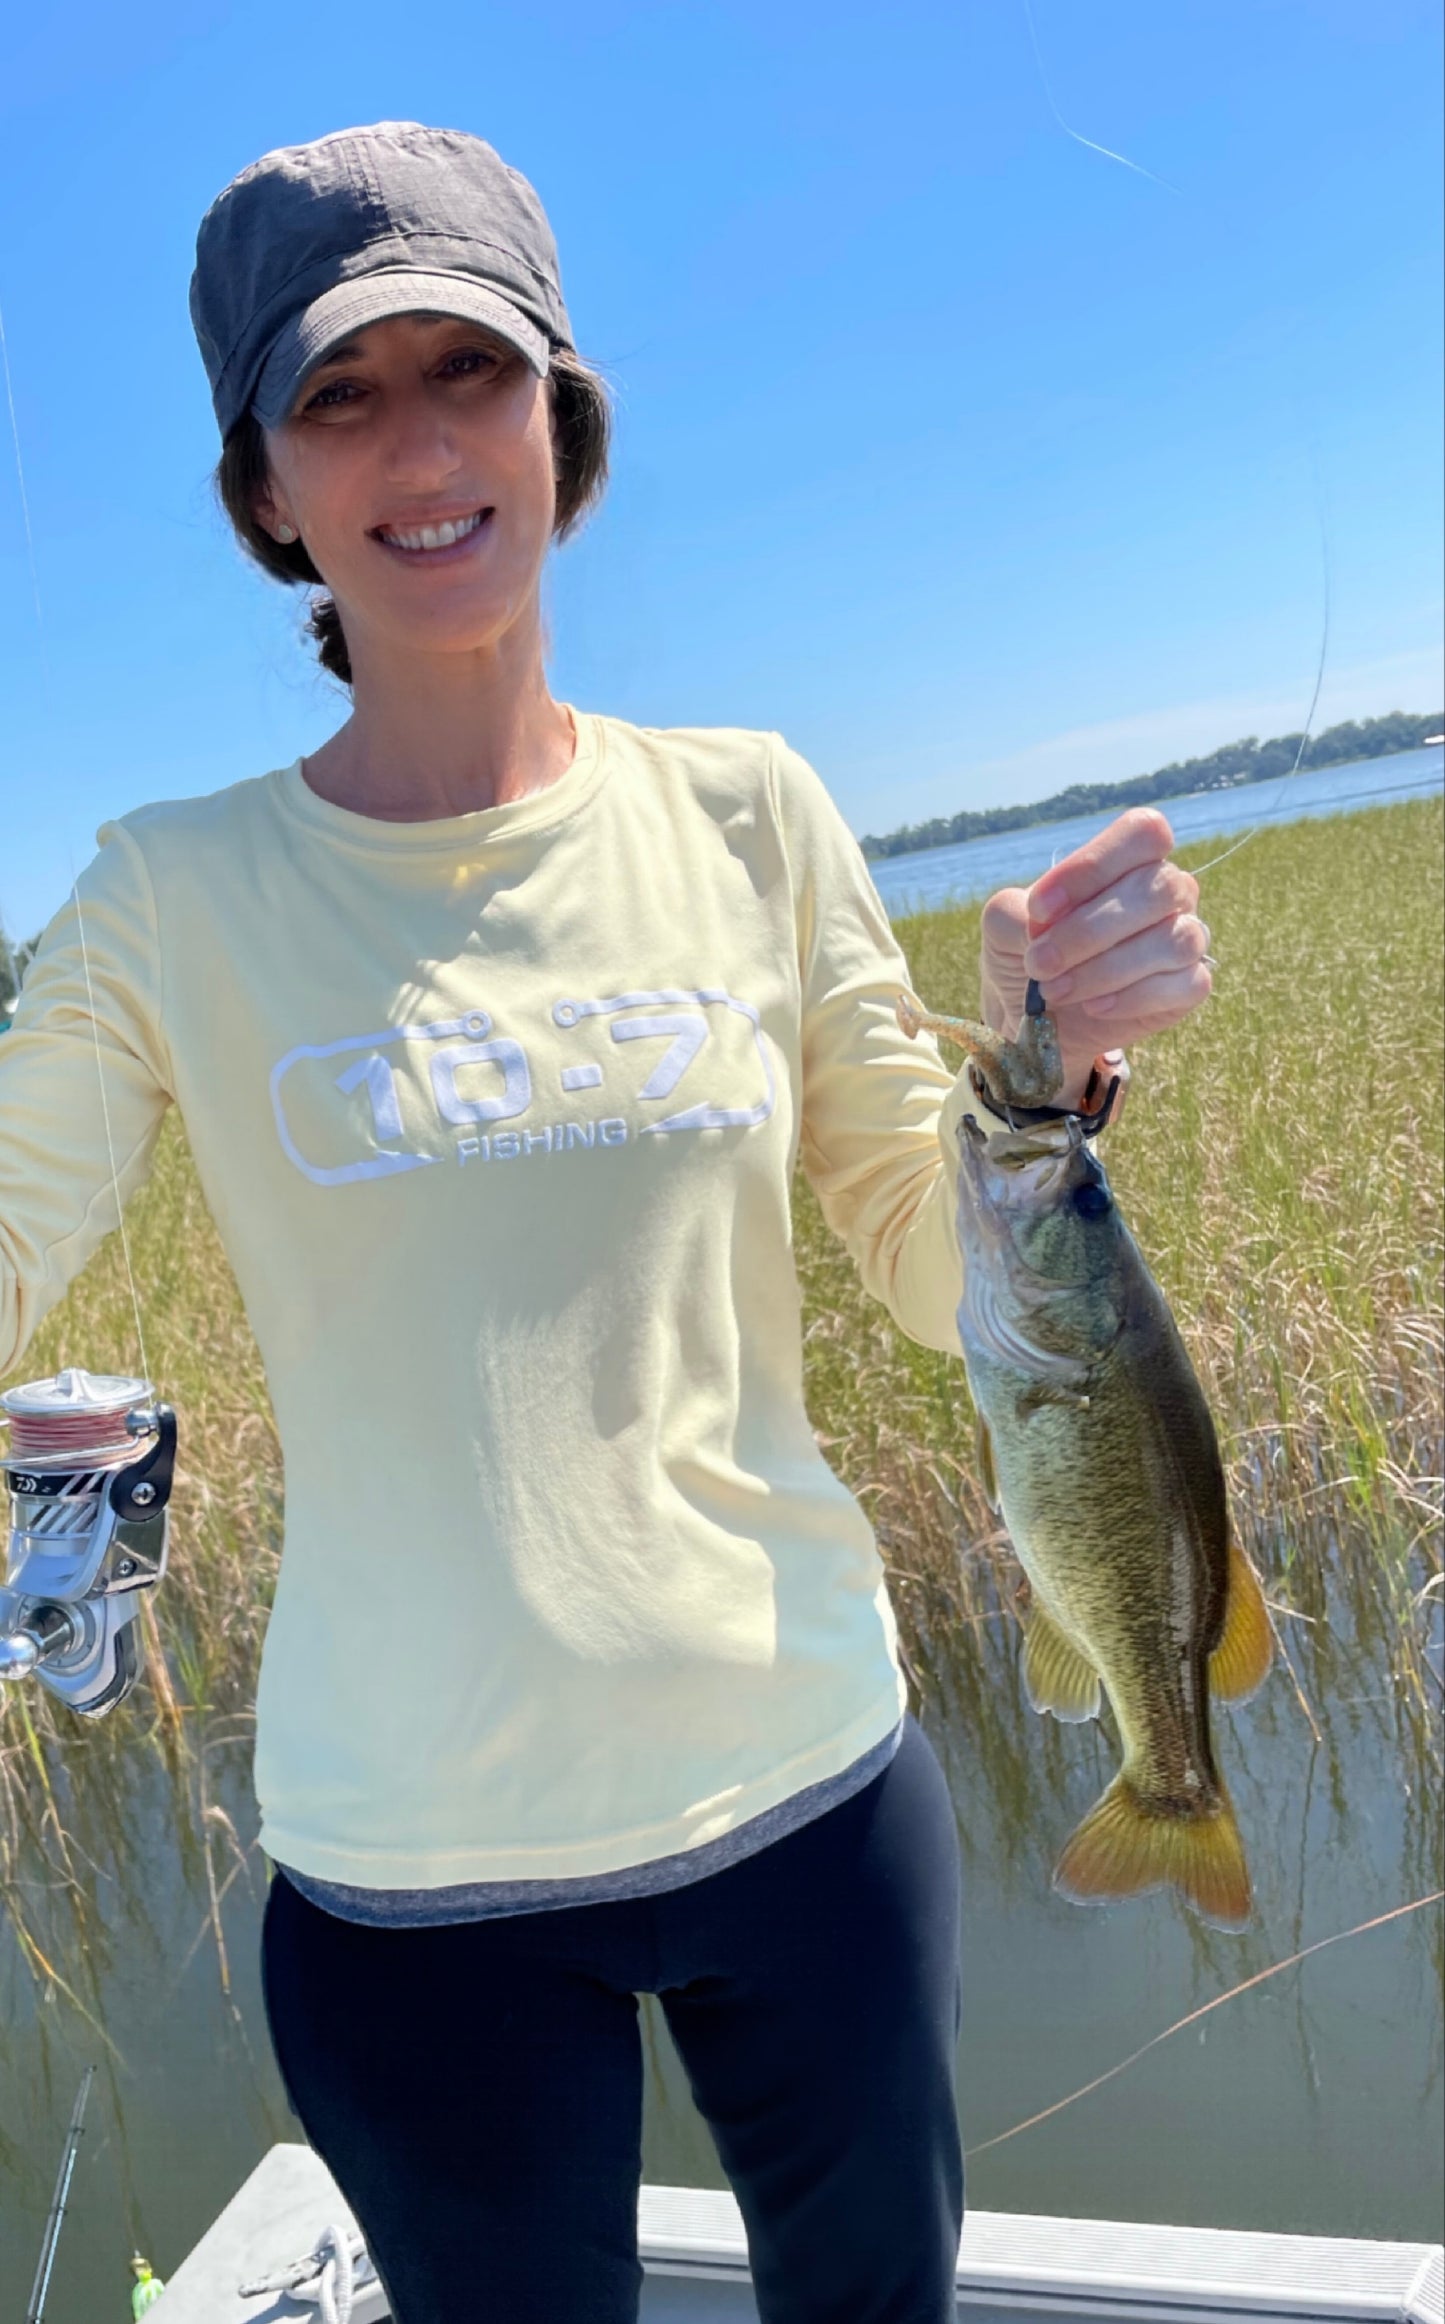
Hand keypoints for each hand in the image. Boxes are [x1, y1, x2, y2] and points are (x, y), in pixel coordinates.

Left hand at [979, 808, 1211, 1107]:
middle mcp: (1168, 891)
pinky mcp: (1191, 985)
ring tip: (1056, 990)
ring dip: (1106, 969)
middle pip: (1155, 888)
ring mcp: (1186, 936)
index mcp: (1131, 859)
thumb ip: (1016, 911)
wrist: (1038, 1018)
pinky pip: (1185, 984)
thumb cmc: (1028, 954)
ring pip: (1173, 939)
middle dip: (1087, 931)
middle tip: (1039, 964)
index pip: (1143, 833)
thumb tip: (1046, 922)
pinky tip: (1094, 1007)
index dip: (1092, 866)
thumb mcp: (1003, 925)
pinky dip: (1132, 998)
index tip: (1039, 909)